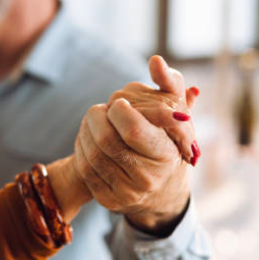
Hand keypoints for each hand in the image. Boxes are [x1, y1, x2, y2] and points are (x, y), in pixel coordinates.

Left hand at [73, 56, 198, 235]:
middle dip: (98, 118)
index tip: (119, 102)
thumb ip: (170, 84)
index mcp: (166, 156)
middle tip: (103, 108)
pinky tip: (89, 138)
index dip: (119, 111)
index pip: (132, 129)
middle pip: (106, 140)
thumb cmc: (169, 140)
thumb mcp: (176, 113)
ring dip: (87, 130)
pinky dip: (82, 147)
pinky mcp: (107, 199)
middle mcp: (147, 179)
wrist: (161, 188)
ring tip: (95, 119)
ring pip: (91, 153)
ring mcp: (126, 193)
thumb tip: (156, 60)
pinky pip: (84, 168)